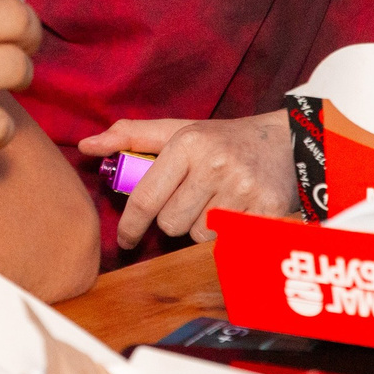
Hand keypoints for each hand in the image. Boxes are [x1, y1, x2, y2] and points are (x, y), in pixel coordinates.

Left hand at [80, 111, 295, 250]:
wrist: (286, 142)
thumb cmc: (222, 140)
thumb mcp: (179, 131)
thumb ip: (131, 136)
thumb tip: (87, 146)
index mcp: (189, 144)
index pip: (145, 198)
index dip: (130, 226)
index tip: (126, 240)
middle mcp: (215, 165)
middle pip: (170, 223)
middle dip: (173, 219)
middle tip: (190, 201)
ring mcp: (243, 189)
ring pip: (198, 236)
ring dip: (201, 228)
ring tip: (216, 204)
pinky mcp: (266, 210)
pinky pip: (228, 243)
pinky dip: (226, 236)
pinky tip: (235, 214)